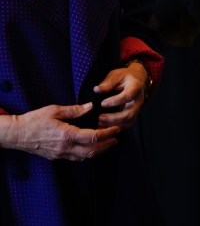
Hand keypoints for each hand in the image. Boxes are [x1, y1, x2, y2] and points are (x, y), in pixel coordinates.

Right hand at [0, 104, 120, 160]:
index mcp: (66, 135)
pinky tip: (91, 147)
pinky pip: (76, 158)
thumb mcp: (54, 110)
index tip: (116, 129)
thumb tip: (91, 106)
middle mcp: (65, 147)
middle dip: (107, 145)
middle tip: (117, 138)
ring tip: (108, 143)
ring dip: (99, 151)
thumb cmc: (34, 120)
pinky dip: (87, 154)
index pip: (93, 137)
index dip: (107, 134)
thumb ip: (75, 110)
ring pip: (85, 157)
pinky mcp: (56, 156)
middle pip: (92, 151)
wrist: (16, 134)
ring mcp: (60, 154)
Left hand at [92, 62, 148, 128]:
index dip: (115, 101)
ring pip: (129, 121)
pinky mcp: (134, 114)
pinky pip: (127, 124)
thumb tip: (97, 90)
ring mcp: (137, 108)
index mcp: (135, 87)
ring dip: (114, 124)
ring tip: (100, 122)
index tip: (102, 103)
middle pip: (129, 113)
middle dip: (114, 118)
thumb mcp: (116, 75)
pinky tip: (104, 126)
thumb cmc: (124, 76)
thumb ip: (107, 82)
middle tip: (100, 117)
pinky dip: (115, 127)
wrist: (136, 79)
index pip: (128, 96)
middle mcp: (138, 100)